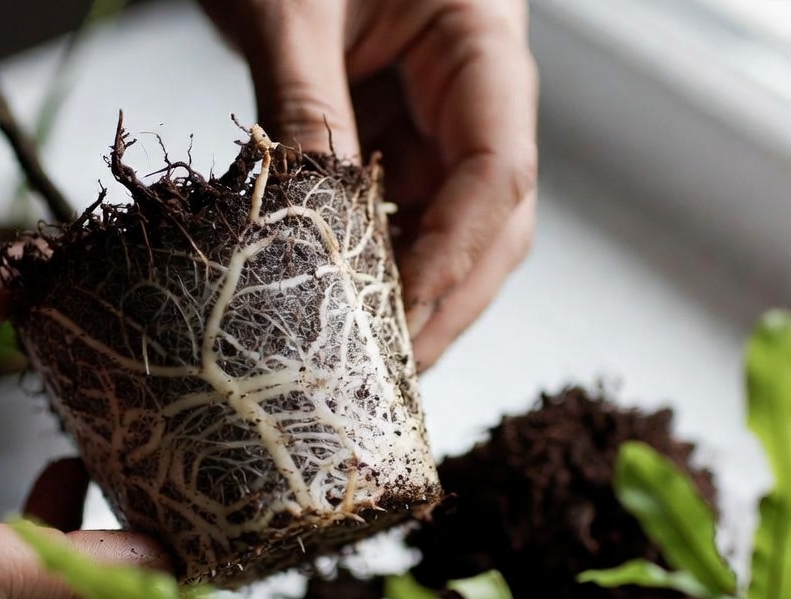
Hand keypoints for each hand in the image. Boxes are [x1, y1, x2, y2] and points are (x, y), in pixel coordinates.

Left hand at [202, 0, 538, 370]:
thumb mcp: (290, 10)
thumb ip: (304, 105)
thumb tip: (310, 211)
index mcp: (480, 43)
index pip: (500, 170)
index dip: (455, 253)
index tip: (403, 313)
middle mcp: (471, 93)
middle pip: (492, 220)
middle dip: (446, 299)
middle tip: (392, 371)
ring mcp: (434, 121)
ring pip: (450, 231)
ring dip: (413, 297)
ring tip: (364, 359)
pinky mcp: (393, 139)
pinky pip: (399, 216)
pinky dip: (374, 268)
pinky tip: (341, 310)